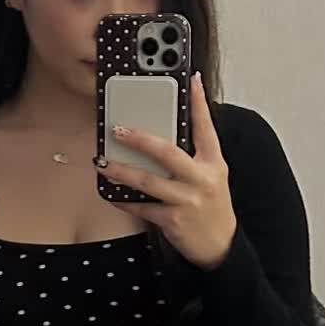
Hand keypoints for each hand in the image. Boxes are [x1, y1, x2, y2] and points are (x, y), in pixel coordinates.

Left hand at [96, 72, 236, 269]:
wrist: (221, 245)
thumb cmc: (211, 205)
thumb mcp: (211, 177)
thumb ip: (193, 156)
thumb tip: (162, 135)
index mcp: (214, 163)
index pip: (206, 127)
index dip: (199, 103)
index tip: (192, 80)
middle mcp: (202, 178)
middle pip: (168, 152)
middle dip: (140, 139)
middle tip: (118, 129)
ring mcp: (187, 200)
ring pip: (148, 181)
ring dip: (121, 170)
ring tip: (103, 162)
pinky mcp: (173, 220)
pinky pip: (142, 206)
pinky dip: (123, 200)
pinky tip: (110, 192)